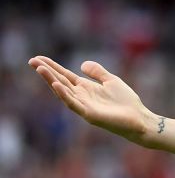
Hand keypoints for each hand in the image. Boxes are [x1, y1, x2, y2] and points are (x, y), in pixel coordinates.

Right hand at [28, 56, 155, 143]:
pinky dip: (65, 94)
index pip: (65, 76)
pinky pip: (74, 104)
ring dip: (51, 81)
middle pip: (60, 82)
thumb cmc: (126, 102)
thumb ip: (97, 72)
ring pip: (63, 92)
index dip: (52, 67)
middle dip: (46, 72)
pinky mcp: (89, 115)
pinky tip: (57, 85)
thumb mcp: (111, 81)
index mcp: (86, 88)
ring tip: (40, 69)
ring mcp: (83, 106)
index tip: (38, 58)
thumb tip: (81, 64)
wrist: (139, 119)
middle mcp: (81, 97)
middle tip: (32, 61)